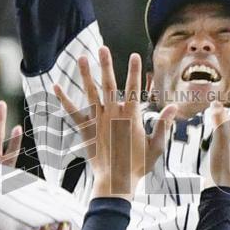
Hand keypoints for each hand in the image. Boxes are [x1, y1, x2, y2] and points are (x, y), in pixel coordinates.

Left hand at [54, 47, 176, 199]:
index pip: (134, 89)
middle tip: (102, 48)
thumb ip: (163, 125)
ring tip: (82, 58)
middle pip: (109, 84)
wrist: (115, 181)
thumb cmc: (137, 166)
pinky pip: (73, 112)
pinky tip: (56, 87)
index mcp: (131, 116)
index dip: (134, 71)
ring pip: (90, 93)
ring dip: (86, 75)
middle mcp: (113, 114)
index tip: (134, 55)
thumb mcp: (155, 146)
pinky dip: (64, 99)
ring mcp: (97, 120)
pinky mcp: (85, 129)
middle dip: (106, 64)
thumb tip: (173, 107)